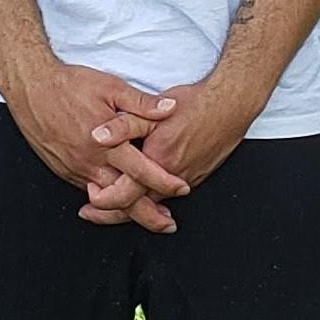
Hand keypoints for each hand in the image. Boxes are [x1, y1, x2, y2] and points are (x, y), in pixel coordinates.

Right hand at [3, 60, 191, 215]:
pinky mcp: (63, 170)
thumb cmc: (70, 85)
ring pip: (105, 199)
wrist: (31, 88)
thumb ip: (142, 103)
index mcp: (107, 143)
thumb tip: (170, 108)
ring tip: (146, 216)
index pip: (142, 171)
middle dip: (148, 215)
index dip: (165, 182)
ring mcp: (75, 169)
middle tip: (167, 224)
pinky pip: (87, 190)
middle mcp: (90, 162)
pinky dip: (104, 199)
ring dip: (126, 210)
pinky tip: (115, 200)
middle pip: (123, 199)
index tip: (182, 187)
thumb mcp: (111, 87)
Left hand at [82, 77, 267, 232]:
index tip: (88, 198)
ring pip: (154, 204)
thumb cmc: (195, 106)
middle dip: (111, 215)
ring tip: (112, 210)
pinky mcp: (196, 175)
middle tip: (91, 214)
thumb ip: (123, 125)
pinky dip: (152, 199)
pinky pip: (169, 196)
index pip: (123, 195)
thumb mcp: (153, 112)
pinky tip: (144, 194)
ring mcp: (186, 180)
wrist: (230, 105)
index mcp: (157, 163)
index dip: (102, 201)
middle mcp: (172, 178)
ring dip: (132, 208)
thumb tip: (97, 135)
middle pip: (137, 208)